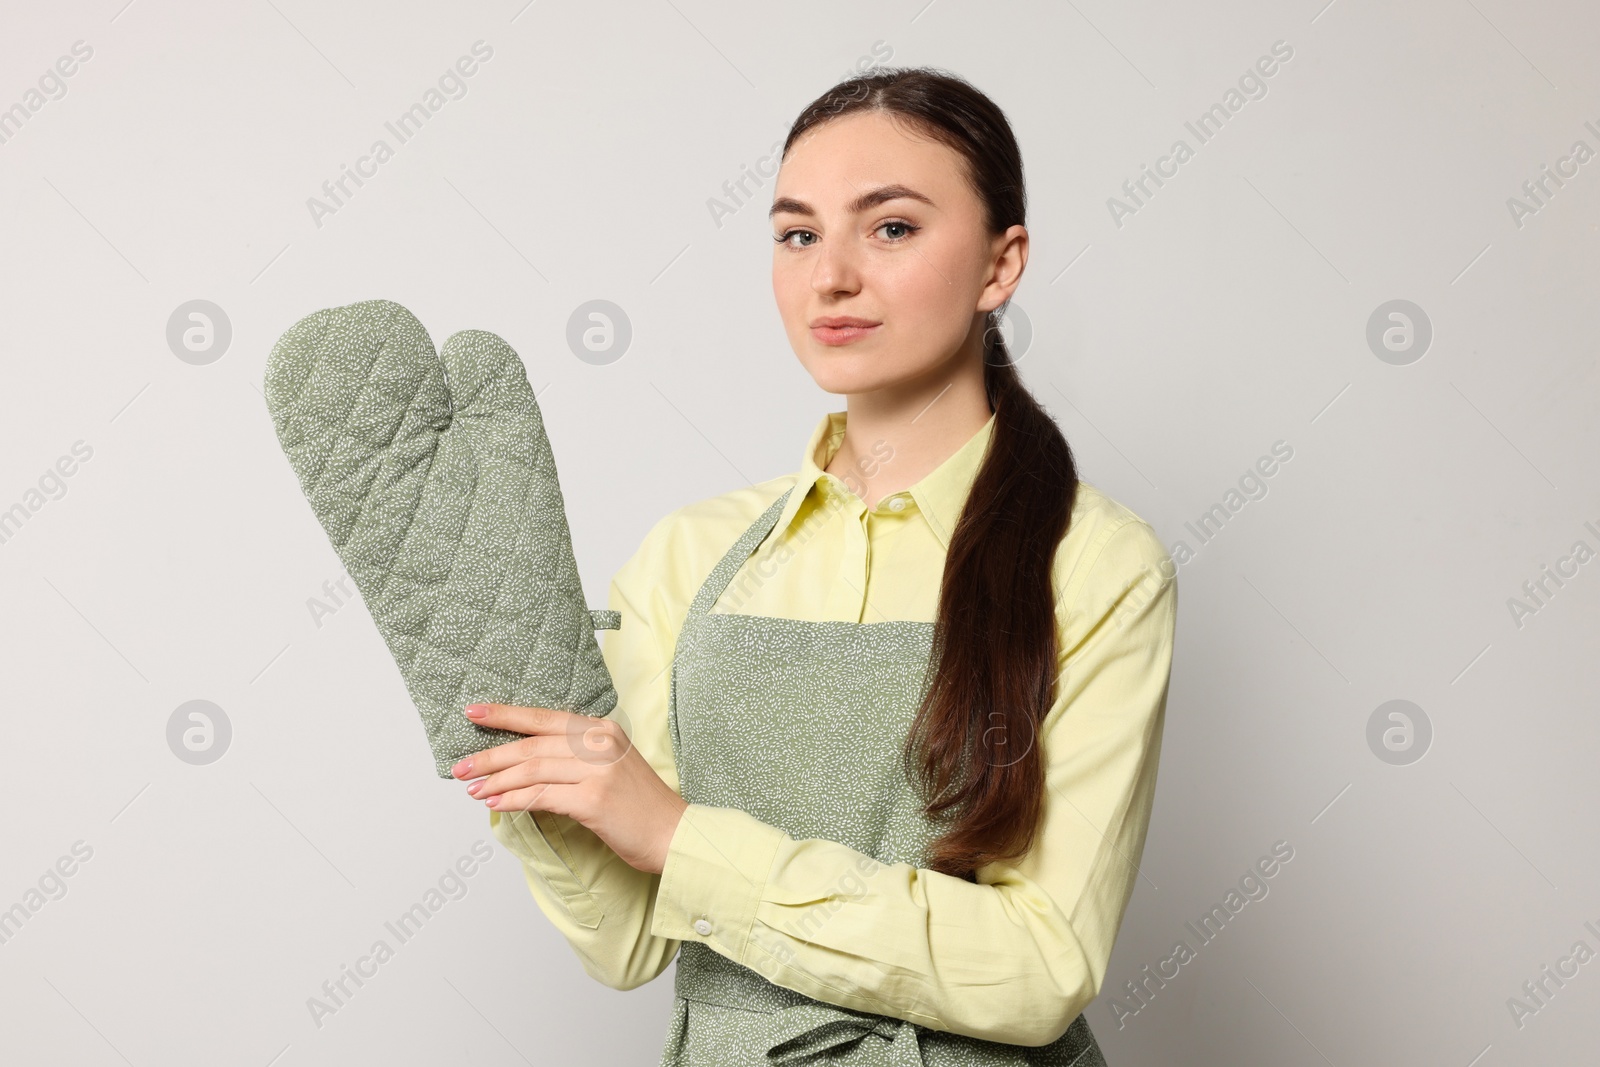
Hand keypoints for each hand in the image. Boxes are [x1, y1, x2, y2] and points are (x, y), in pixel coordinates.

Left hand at [452, 703, 687, 874]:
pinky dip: (513, 800)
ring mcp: (598, 770)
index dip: (505, 714)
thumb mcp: (610, 768)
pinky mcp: (593, 800)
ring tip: (472, 790)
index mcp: (602, 730)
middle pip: (531, 744)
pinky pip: (541, 796)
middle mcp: (600, 743)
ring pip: (532, 769)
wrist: (674, 834)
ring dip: (496, 781)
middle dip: (490, 755)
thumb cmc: (639, 807)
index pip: (544, 718)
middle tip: (460, 767)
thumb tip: (523, 765)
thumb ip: (575, 759)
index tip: (473, 712)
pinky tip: (495, 805)